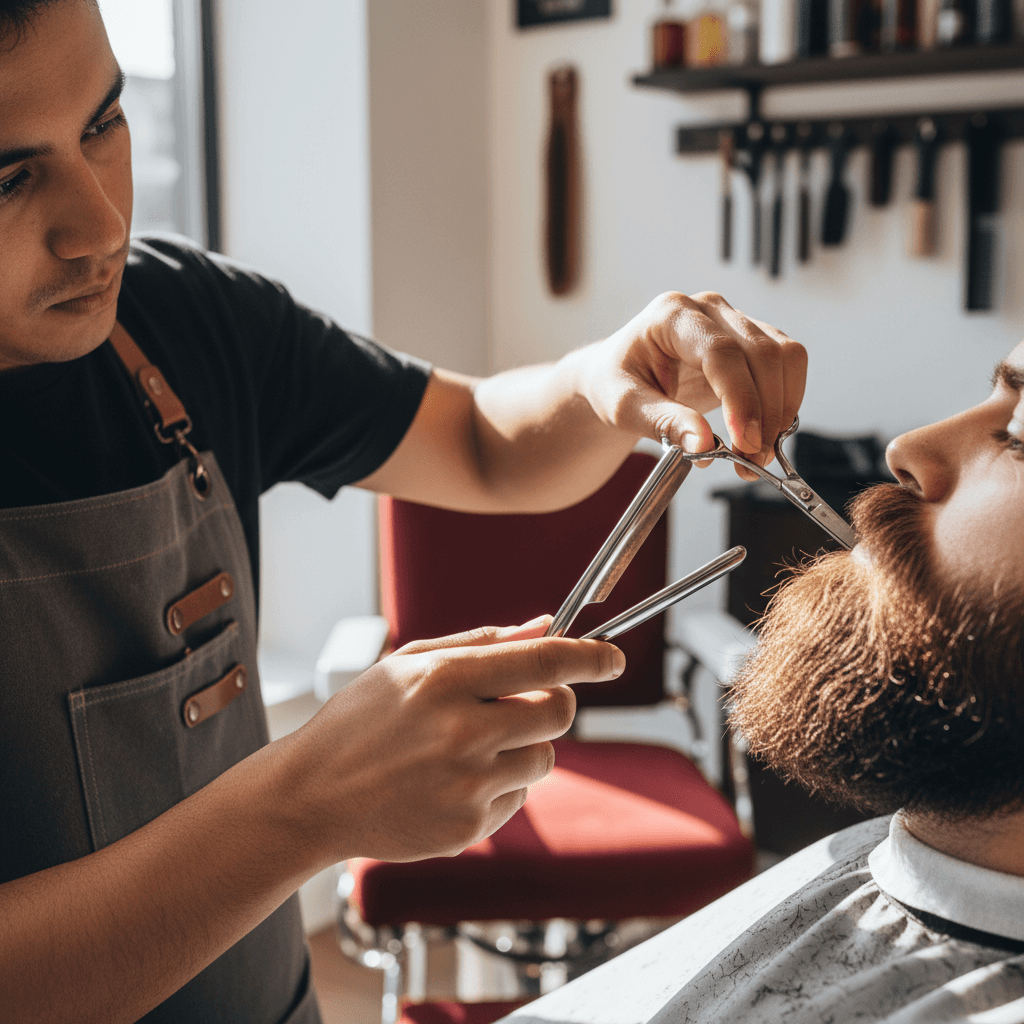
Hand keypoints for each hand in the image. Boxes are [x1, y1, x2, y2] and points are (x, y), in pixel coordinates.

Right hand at [271, 617, 623, 865]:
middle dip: (554, 702)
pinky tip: (454, 780)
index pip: (546, 660)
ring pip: (546, 759)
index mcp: (447, 679)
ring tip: (472, 746)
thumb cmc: (362, 720)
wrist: (312, 796)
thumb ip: (484, 643)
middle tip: (522, 703)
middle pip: (559, 712)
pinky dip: (501, 785)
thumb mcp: (412, 663)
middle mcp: (462, 732)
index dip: (591, 657)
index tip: (614, 658)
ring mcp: (466, 786)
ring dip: (525, 747)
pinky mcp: (467, 829)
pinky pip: (519, 798)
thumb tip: (546, 625)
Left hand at [580, 291, 807, 478]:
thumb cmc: (615, 384)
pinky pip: (787, 366)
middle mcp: (708, 309)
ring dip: (781, 411)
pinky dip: (784, 403)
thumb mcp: (624, 407)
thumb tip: (705, 445)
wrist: (617, 375)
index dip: (740, 398)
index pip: (721, 352)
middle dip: (765, 413)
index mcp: (671, 315)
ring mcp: (734, 321)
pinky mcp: (751, 341)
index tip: (745, 441)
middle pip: (761, 353)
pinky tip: (765, 434)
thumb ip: (664, 423)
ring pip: (784, 357)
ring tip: (757, 455)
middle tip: (752, 460)